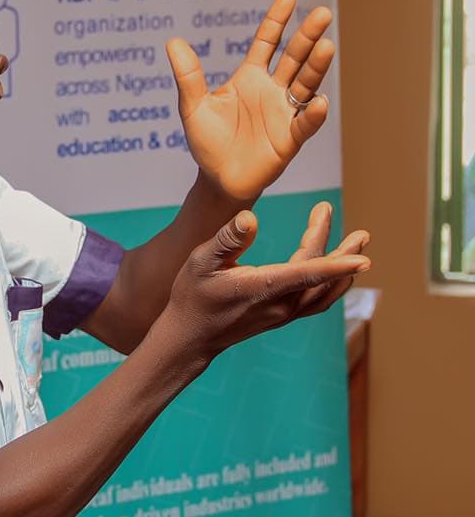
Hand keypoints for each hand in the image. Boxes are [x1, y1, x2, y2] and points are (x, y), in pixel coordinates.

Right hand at [164, 202, 369, 358]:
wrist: (190, 336)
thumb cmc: (192, 295)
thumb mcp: (201, 261)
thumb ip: (227, 239)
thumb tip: (250, 217)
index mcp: (261, 288)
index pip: (306, 273)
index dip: (337, 264)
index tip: (364, 256)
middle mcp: (279, 305)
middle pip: (322, 277)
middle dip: (343, 252)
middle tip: (362, 234)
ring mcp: (283, 314)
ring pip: (325, 292)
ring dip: (344, 269)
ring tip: (358, 243)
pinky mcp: (282, 317)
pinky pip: (318, 302)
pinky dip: (334, 285)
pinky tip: (339, 274)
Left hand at [167, 0, 333, 199]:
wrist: (217, 180)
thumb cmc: (207, 142)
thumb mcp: (192, 107)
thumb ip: (188, 76)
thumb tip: (172, 41)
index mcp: (249, 78)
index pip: (267, 42)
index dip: (277, 20)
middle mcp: (272, 90)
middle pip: (294, 57)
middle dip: (307, 36)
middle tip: (323, 13)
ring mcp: (284, 112)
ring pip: (305, 84)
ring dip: (316, 67)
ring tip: (326, 46)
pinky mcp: (290, 139)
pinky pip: (305, 123)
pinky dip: (313, 114)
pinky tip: (319, 102)